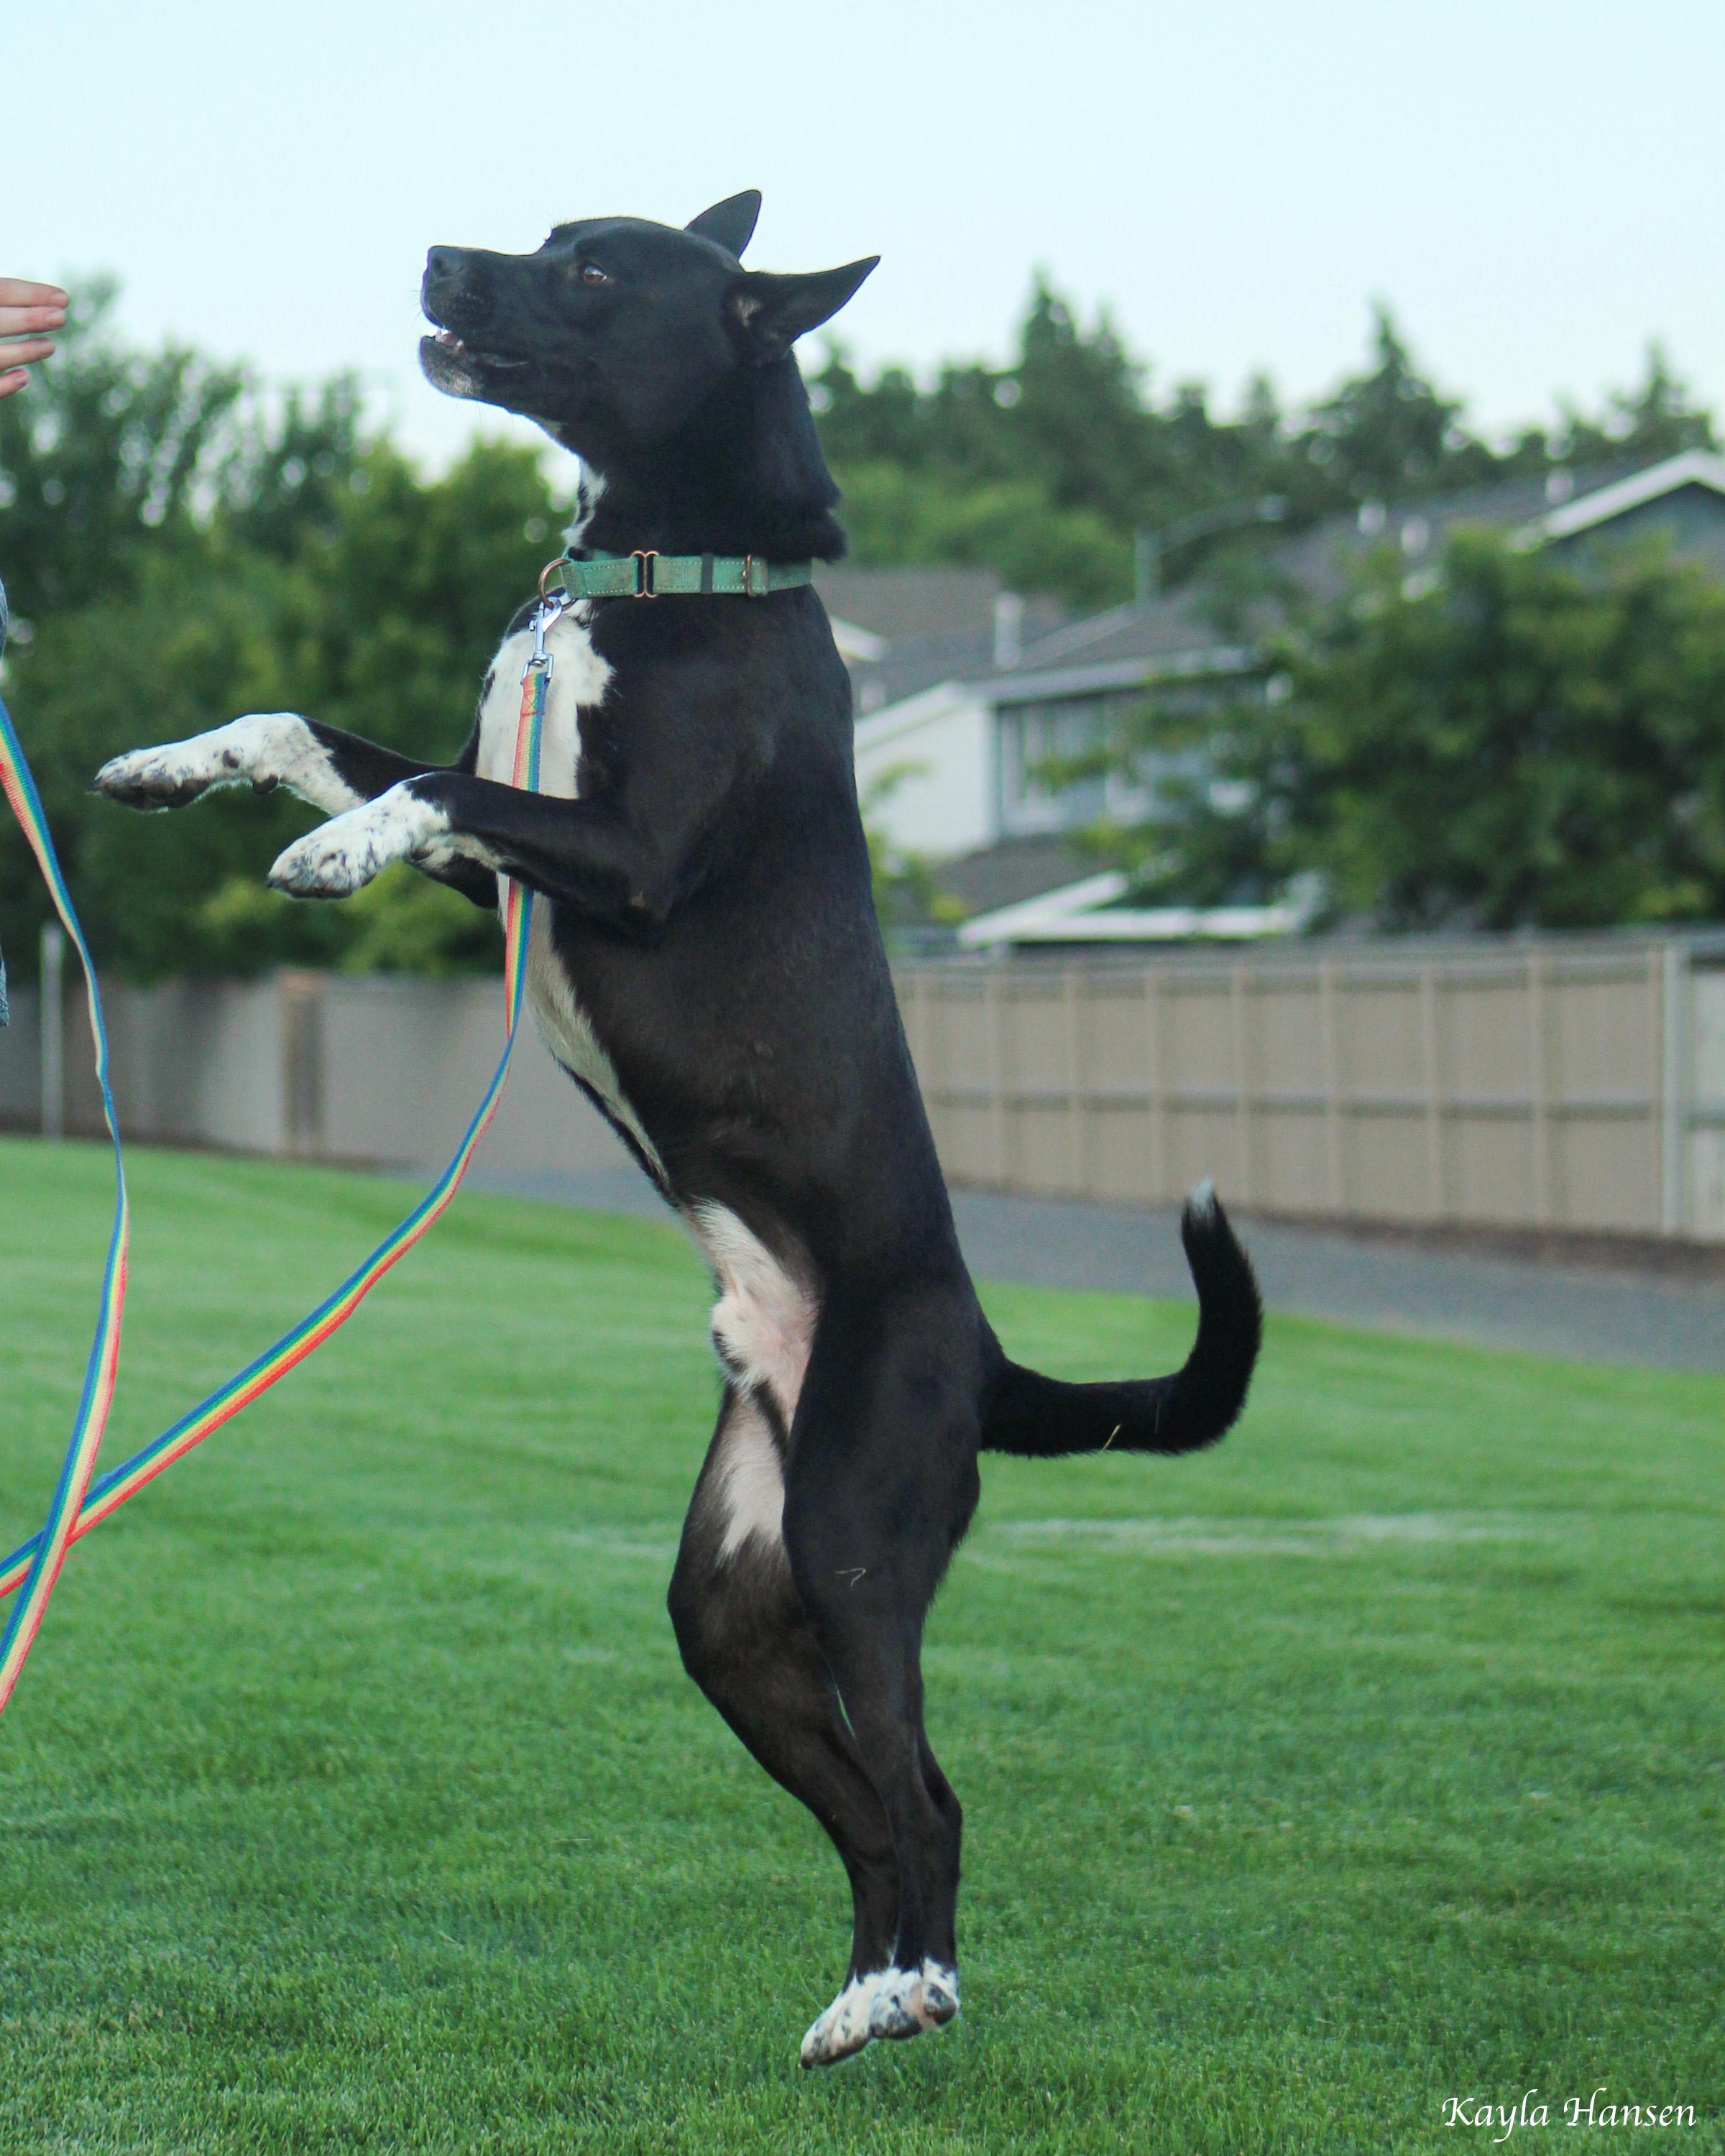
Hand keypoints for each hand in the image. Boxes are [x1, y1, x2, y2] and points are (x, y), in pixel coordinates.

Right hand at [0, 279, 68, 397]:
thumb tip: (47, 299)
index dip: (31, 294)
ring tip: (50, 346)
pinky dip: (4, 384)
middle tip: (62, 318)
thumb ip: (8, 304)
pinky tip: (24, 377)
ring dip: (24, 351)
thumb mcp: (1, 310)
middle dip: (29, 319)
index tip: (64, 299)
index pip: (2, 290)